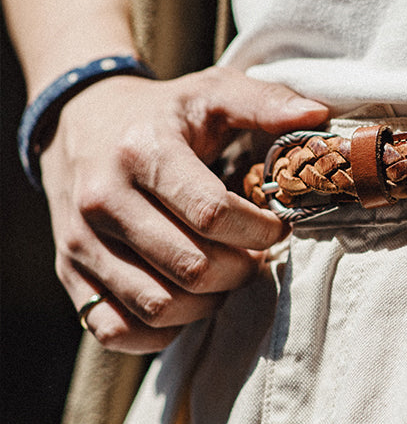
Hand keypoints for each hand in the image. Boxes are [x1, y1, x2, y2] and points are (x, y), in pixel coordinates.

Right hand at [40, 65, 328, 352]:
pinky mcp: (70, 273)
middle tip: (253, 254)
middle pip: (192, 268)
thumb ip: (267, 102)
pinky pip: (117, 330)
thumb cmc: (164, 113)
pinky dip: (160, 331)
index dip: (260, 230)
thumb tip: (318, 118)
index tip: (277, 226)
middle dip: (241, 269)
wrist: (80, 122)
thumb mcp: (213, 92)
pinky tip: (185, 300)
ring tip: (223, 274)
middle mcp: (103, 199)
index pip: (212, 214)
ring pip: (159, 305)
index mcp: (143, 152)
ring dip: (208, 302)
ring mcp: (81, 241)